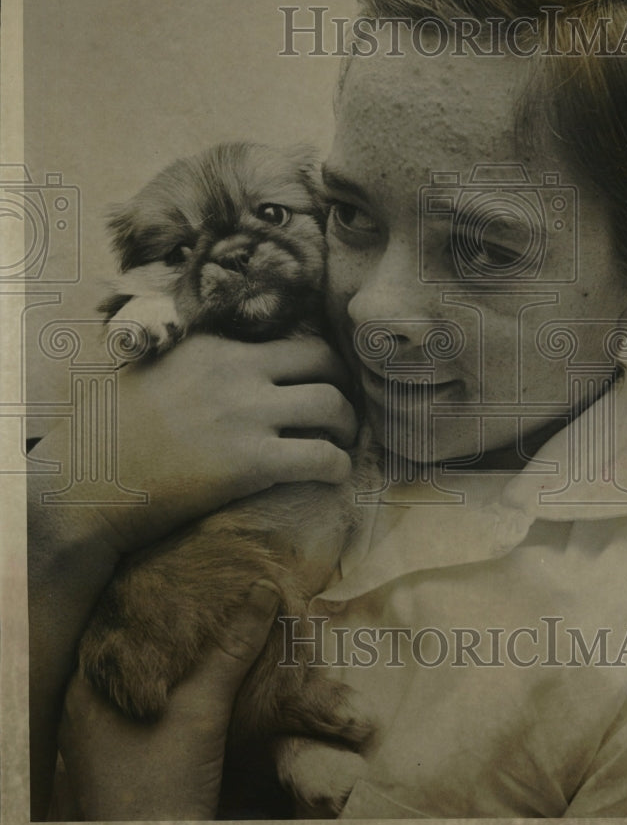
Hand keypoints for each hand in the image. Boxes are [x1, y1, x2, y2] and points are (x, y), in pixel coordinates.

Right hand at [32, 333, 357, 553]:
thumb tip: (227, 365)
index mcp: (213, 347)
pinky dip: (338, 467)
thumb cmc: (105, 433)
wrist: (82, 485)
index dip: (320, 364)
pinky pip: (322, 458)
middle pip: (324, 364)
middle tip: (339, 417)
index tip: (323, 385)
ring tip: (340, 447)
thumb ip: (195, 362)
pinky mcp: (250, 463)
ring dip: (347, 429)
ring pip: (333, 408)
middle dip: (342, 390)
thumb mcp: (151, 371)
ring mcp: (246, 415)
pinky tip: (333, 477)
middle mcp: (236, 371)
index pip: (293, 339)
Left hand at [56, 583, 278, 819]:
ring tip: (216, 627)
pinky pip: (158, 709)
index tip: (183, 575)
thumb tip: (262, 589)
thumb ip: (230, 648)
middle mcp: (89, 714)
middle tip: (208, 596)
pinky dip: (183, 689)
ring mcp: (109, 742)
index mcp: (86, 692)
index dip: (148, 599)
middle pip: (134, 655)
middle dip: (172, 629)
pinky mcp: (134, 761)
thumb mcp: (201, 708)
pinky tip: (212, 677)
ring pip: (148, 684)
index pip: (113, 626)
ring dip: (182, 661)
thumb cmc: (162, 782)